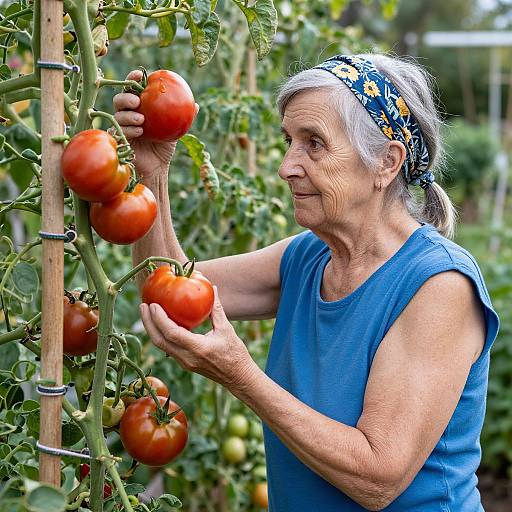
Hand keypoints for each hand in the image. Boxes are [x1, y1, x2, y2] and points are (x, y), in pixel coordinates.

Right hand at [112, 70, 199, 180]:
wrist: (157, 167)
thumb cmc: (165, 146)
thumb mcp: (176, 130)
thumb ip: (184, 117)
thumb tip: (196, 105)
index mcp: (139, 107)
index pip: (132, 88)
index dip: (133, 78)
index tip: (140, 76)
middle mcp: (127, 114)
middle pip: (120, 99)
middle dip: (126, 97)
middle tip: (137, 101)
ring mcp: (121, 127)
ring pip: (118, 115)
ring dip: (128, 115)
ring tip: (141, 119)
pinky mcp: (118, 139)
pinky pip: (119, 131)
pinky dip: (128, 129)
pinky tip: (140, 131)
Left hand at [140, 287, 258, 390]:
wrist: (238, 377)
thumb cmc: (235, 353)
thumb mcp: (226, 329)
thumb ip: (217, 309)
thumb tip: (212, 288)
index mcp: (198, 348)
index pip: (172, 333)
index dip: (159, 319)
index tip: (153, 305)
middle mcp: (187, 358)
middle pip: (159, 341)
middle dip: (148, 323)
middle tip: (143, 305)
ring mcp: (184, 362)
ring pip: (161, 346)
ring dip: (151, 329)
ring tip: (147, 312)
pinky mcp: (184, 363)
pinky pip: (167, 348)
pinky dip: (160, 334)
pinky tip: (160, 323)